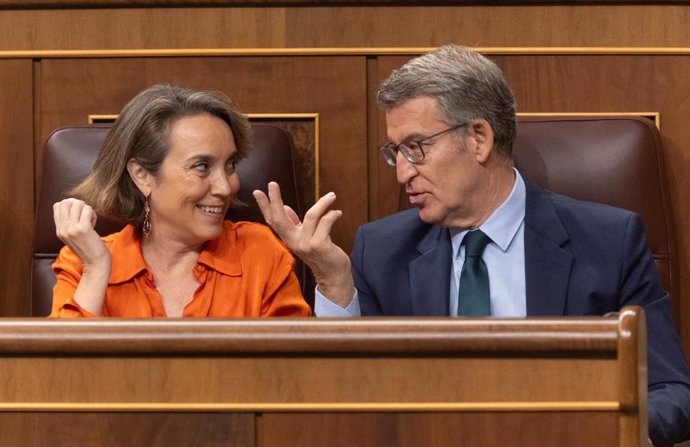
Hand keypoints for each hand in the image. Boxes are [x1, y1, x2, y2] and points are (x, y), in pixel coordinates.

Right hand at [53, 198, 110, 272]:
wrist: (95, 264)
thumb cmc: (88, 249)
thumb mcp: (72, 236)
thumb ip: (68, 223)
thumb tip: (72, 204)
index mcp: (59, 230)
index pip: (57, 205)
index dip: (70, 204)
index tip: (79, 213)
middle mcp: (63, 229)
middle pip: (66, 202)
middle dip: (79, 205)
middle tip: (85, 216)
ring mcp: (72, 229)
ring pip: (78, 204)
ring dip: (87, 210)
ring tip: (90, 221)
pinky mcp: (83, 229)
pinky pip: (87, 210)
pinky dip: (93, 214)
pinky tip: (94, 225)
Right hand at [253, 182, 353, 305]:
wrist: (334, 275)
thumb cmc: (321, 253)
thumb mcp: (305, 237)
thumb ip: (295, 224)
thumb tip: (284, 208)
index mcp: (289, 239)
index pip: (272, 221)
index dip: (264, 206)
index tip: (257, 192)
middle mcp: (294, 242)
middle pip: (280, 219)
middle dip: (275, 200)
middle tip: (272, 184)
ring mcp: (306, 245)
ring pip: (311, 216)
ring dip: (322, 203)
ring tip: (331, 196)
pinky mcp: (319, 245)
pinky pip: (325, 222)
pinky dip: (332, 214)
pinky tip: (338, 213)